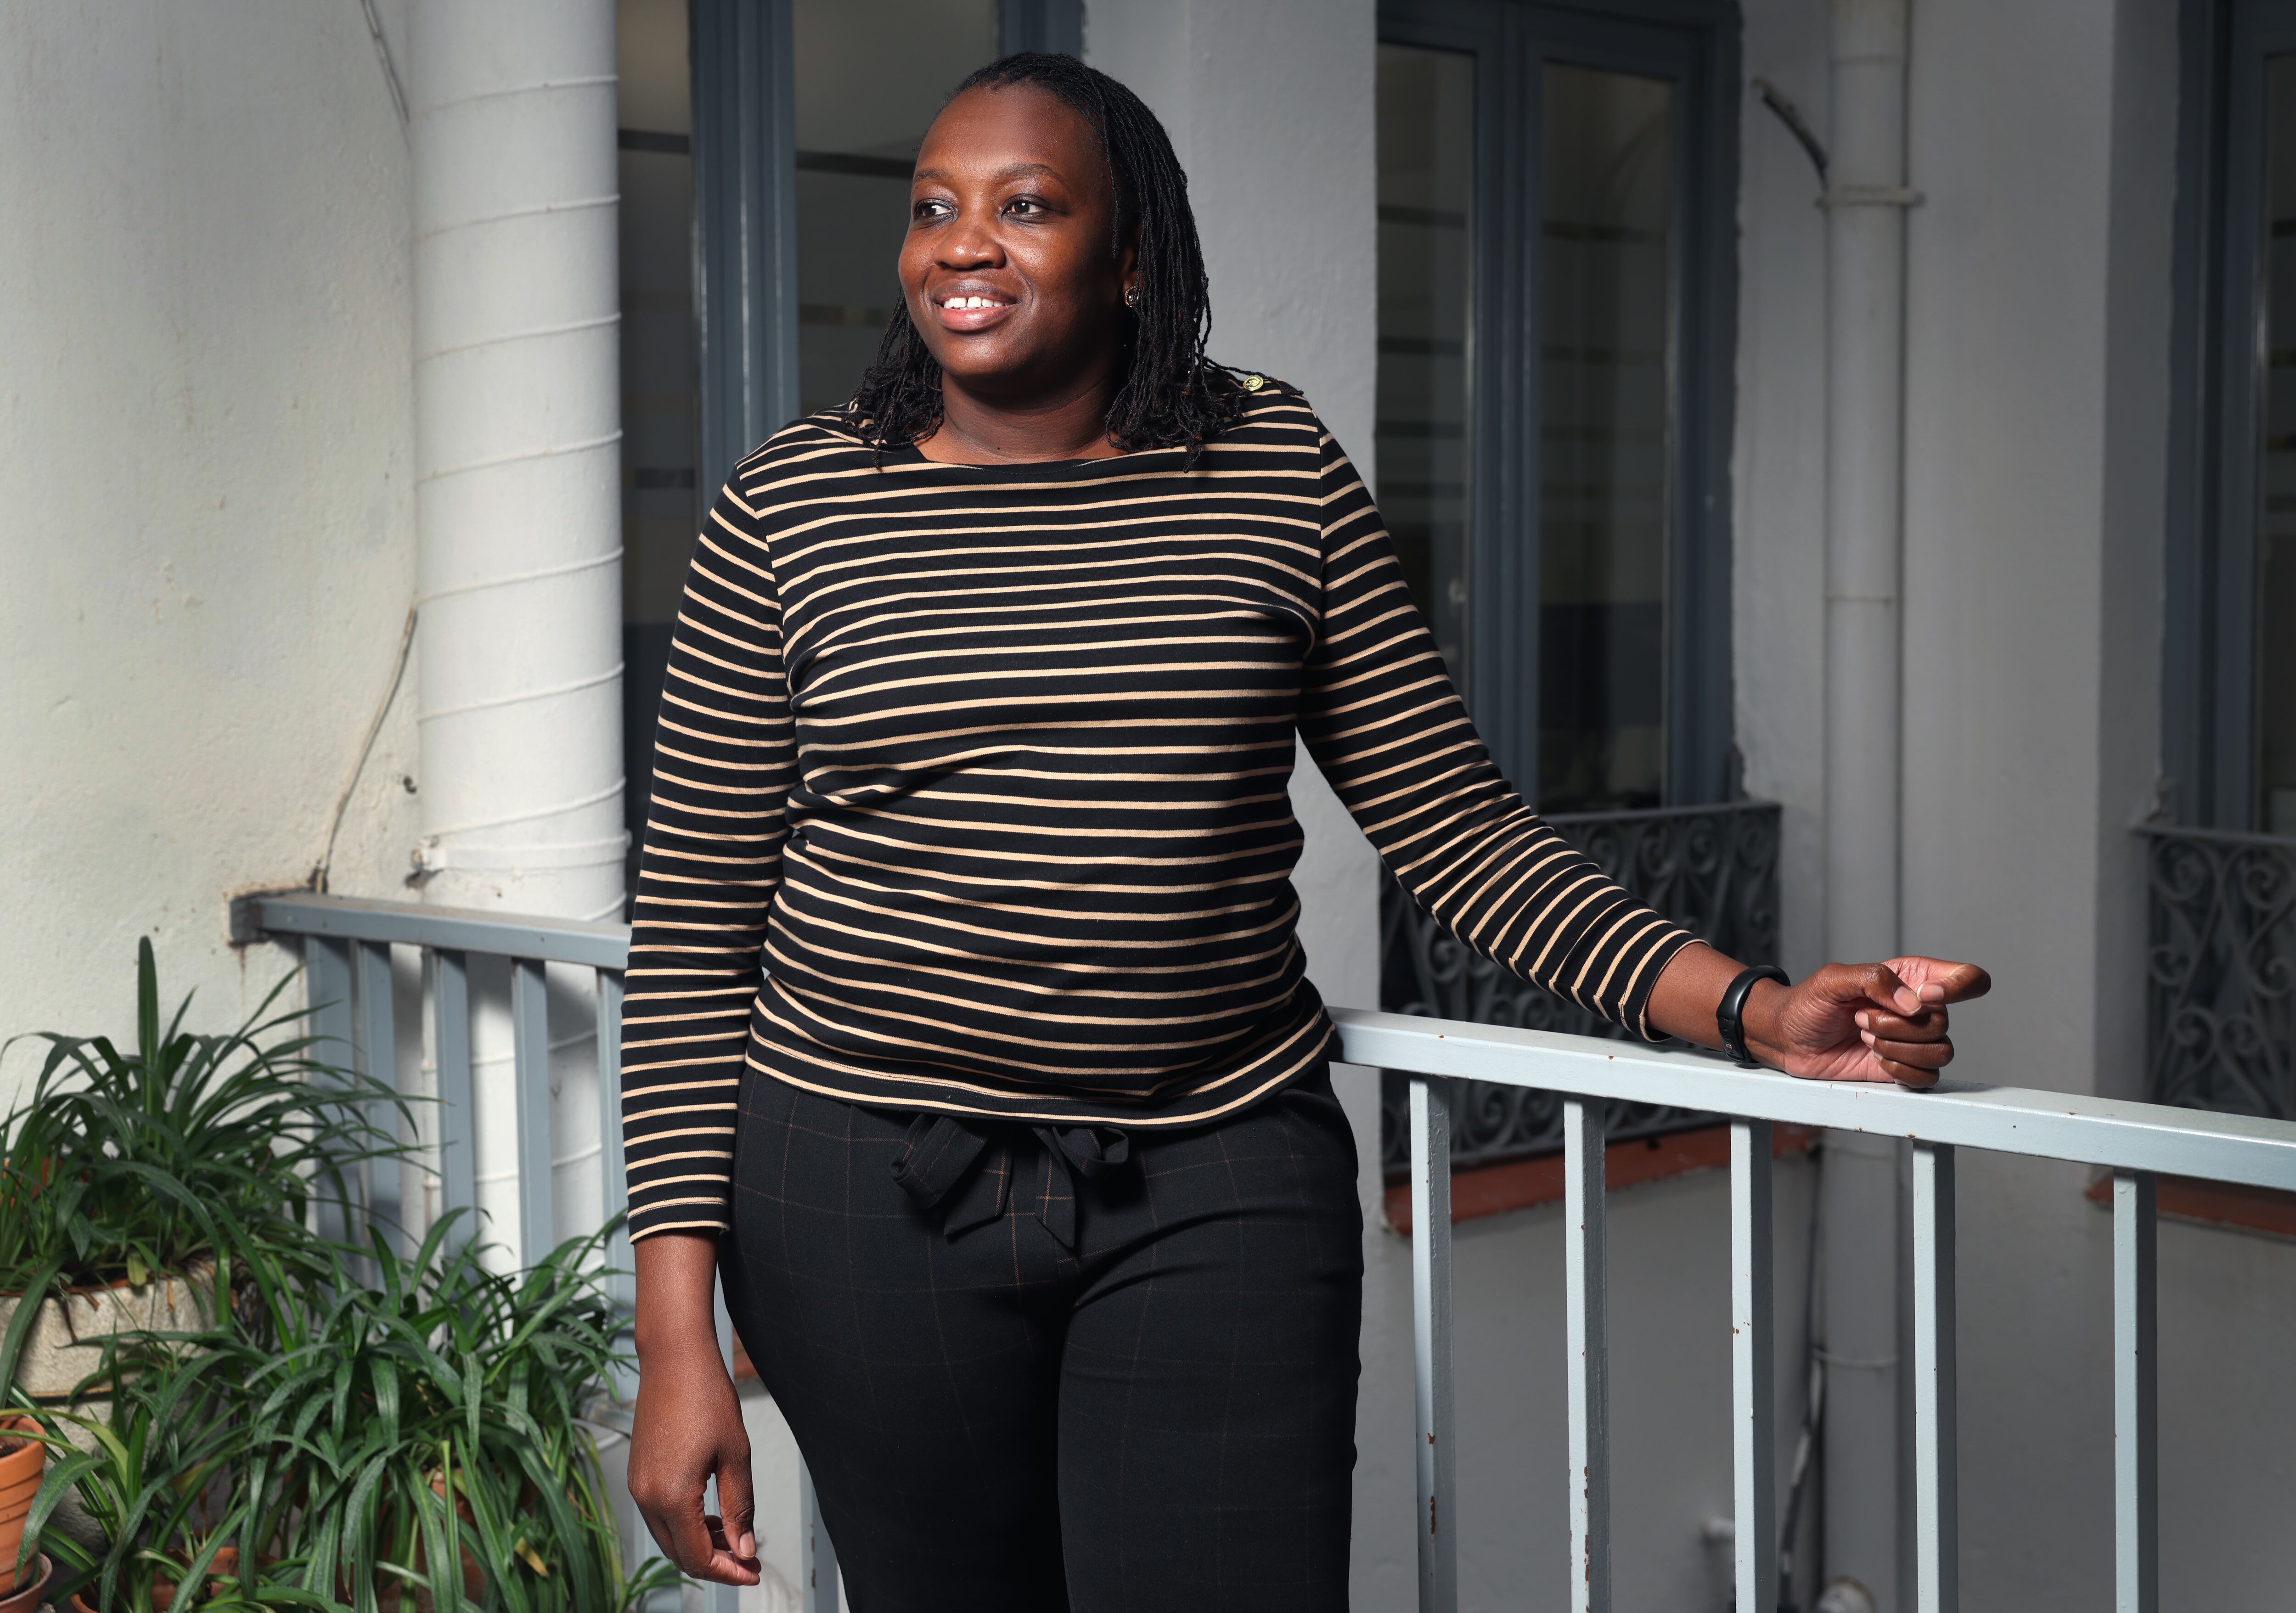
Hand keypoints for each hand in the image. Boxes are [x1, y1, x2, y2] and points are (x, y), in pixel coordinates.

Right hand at [628, 1235, 760, 1585]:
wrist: (674, 1359)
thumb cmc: (707, 1398)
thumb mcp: (735, 1456)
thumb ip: (739, 1508)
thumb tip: (745, 1549)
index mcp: (671, 1496)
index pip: (698, 1557)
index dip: (728, 1571)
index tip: (754, 1571)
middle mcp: (647, 1497)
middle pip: (679, 1554)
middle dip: (715, 1563)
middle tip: (748, 1561)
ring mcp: (638, 1486)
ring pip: (668, 1537)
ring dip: (698, 1545)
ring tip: (732, 1537)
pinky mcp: (638, 1474)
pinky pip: (659, 1516)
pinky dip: (684, 1525)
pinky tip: (709, 1516)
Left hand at [1744, 957, 1992, 1086]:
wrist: (1787, 1039)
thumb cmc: (1808, 1004)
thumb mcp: (1833, 980)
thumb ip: (1875, 979)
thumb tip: (1914, 1002)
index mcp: (1910, 977)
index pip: (1966, 978)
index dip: (1957, 986)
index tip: (1925, 994)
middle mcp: (1918, 1009)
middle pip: (1943, 1021)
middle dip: (1897, 1025)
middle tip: (1861, 1020)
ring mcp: (1913, 1040)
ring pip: (1941, 1051)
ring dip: (1897, 1048)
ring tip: (1865, 1039)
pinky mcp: (1904, 1067)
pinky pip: (1928, 1076)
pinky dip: (1901, 1071)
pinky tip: (1876, 1060)